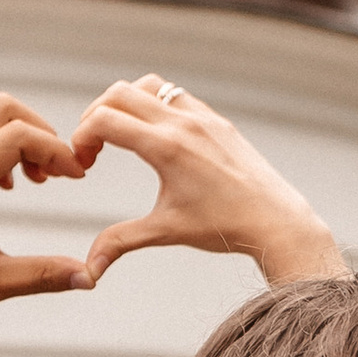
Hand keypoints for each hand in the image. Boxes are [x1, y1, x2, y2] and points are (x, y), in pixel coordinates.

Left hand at [0, 94, 95, 344]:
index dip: (58, 150)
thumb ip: (43, 275)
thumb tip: (90, 277)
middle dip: (41, 131)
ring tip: (37, 179)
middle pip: (2, 107)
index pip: (19, 134)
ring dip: (18, 135)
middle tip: (57, 173)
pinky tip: (9, 186)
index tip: (78, 178)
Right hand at [71, 79, 345, 286]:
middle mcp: (183, 123)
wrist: (276, 220)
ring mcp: (202, 117)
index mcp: (166, 147)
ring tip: (121, 137)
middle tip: (94, 149)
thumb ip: (120, 242)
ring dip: (124, 104)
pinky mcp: (216, 120)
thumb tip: (89, 271)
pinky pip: (175, 94)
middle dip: (94, 116)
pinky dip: (153, 105)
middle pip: (118, 93)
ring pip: (147, 85)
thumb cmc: (223, 226)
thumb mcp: (165, 231)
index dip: (81, 137)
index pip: (104, 120)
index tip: (83, 164)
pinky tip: (154, 137)